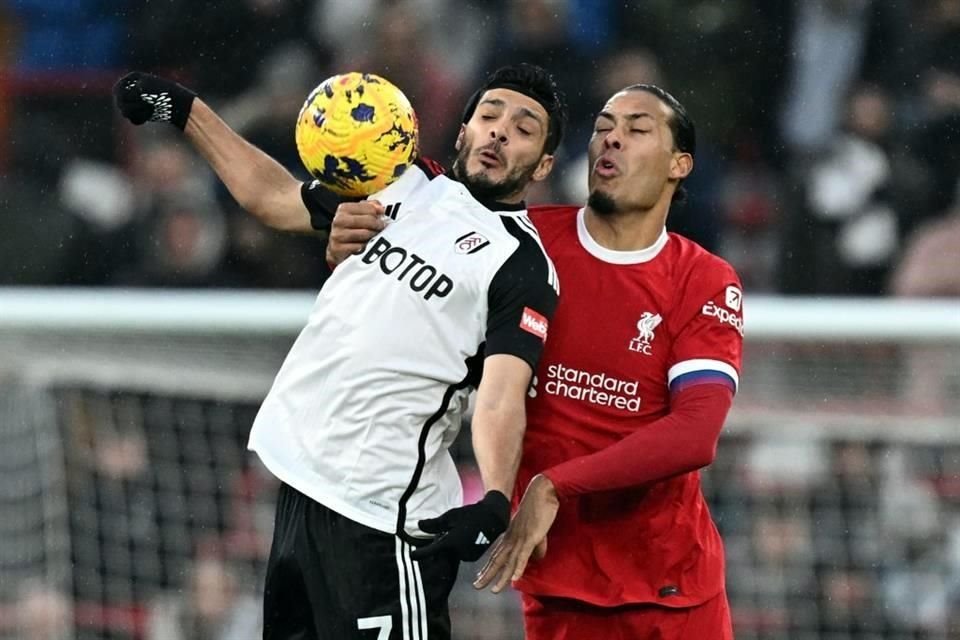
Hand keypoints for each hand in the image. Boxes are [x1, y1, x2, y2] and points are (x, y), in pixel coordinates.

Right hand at [113, 71, 196, 129]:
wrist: (178, 105)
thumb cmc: (161, 94)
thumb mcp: (140, 91)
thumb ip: (125, 95)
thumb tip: (120, 108)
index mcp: (133, 78)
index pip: (117, 89)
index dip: (124, 96)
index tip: (137, 97)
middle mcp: (132, 89)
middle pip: (119, 101)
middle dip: (132, 104)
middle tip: (147, 103)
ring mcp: (136, 101)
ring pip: (124, 111)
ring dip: (136, 111)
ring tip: (149, 108)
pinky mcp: (140, 113)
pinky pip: (131, 119)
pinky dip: (139, 118)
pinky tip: (148, 116)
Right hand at [326, 200, 385, 263]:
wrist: (335, 249)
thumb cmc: (350, 230)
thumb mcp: (358, 215)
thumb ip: (370, 207)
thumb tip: (381, 208)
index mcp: (344, 209)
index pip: (369, 208)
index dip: (378, 214)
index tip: (381, 218)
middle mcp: (339, 220)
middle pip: (368, 220)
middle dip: (378, 225)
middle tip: (381, 228)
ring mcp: (337, 235)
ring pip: (365, 233)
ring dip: (373, 236)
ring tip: (374, 237)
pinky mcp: (338, 248)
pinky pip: (359, 247)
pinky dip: (365, 248)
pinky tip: (365, 247)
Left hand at [410, 491, 509, 562]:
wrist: (494, 517)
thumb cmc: (470, 514)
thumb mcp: (450, 516)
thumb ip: (433, 524)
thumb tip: (419, 525)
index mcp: (451, 543)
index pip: (431, 550)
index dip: (420, 554)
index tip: (411, 556)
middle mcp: (458, 553)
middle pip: (442, 552)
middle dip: (439, 544)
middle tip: (442, 532)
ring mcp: (467, 556)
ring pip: (451, 553)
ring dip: (449, 546)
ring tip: (455, 532)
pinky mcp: (474, 557)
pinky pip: (460, 554)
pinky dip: (457, 548)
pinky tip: (463, 536)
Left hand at [473, 474, 558, 592]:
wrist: (541, 493)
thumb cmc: (538, 509)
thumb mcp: (534, 530)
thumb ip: (534, 546)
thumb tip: (536, 559)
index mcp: (510, 536)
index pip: (496, 554)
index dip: (488, 567)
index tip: (480, 577)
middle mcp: (511, 538)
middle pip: (497, 560)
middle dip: (487, 575)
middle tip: (477, 586)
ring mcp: (520, 539)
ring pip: (508, 562)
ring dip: (501, 577)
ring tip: (494, 590)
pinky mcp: (530, 538)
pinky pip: (523, 555)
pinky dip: (518, 568)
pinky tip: (514, 579)